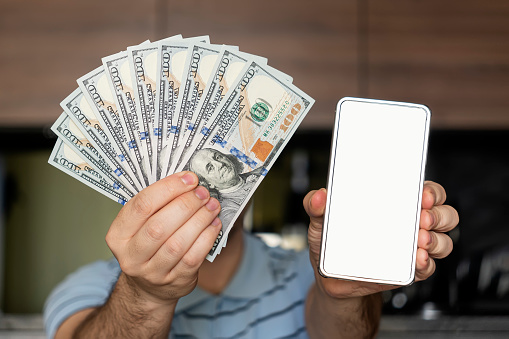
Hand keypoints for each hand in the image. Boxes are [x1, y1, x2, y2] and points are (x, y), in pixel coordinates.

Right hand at [105, 171, 221, 305]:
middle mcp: (131, 256)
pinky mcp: (175, 281)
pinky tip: (214, 224)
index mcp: (118, 235)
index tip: (188, 178)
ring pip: (177, 243)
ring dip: (199, 220)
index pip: (141, 206)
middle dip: (186, 204)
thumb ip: (158, 204)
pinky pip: (193, 257)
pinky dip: (206, 238)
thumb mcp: (141, 226)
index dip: (168, 188)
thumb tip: (187, 180)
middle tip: (203, 192)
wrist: (149, 287)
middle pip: (159, 226)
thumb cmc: (148, 245)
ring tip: (212, 205)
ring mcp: (152, 272)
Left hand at [304, 180, 458, 297]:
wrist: (331, 278)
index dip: (431, 190)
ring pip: (443, 240)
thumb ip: (315, 205)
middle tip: (422, 218)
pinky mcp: (407, 270)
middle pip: (443, 213)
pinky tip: (416, 259)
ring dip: (437, 240)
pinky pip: (427, 268)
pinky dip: (426, 264)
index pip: (425, 190)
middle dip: (439, 214)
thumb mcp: (320, 221)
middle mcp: (407, 223)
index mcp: (392, 204)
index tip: (422, 194)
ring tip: (420, 239)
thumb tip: (318, 196)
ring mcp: (410, 248)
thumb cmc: (331, 242)